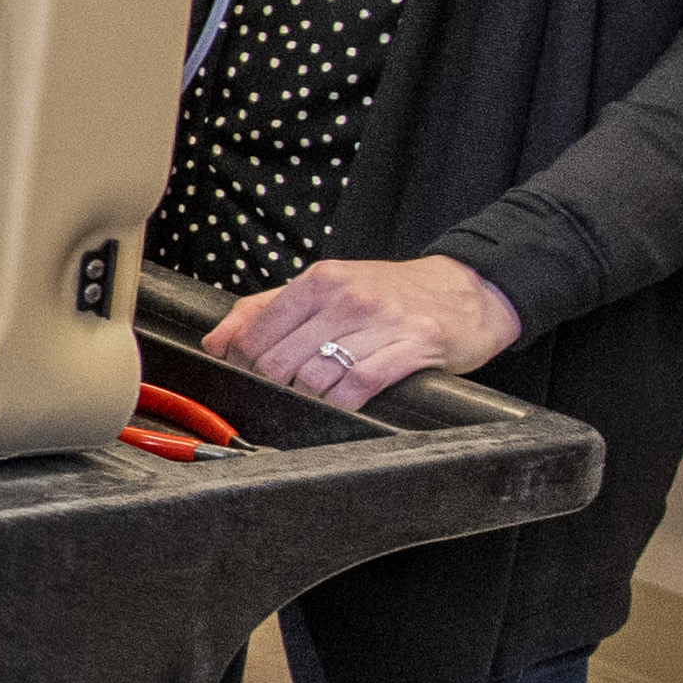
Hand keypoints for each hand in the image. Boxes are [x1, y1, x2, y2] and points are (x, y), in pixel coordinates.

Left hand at [207, 253, 520, 410]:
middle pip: (278, 360)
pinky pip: (354, 389)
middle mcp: (346, 297)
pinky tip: (341, 399)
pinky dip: (339, 403)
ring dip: (306, 398)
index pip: (256, 331)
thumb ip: (267, 310)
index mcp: (320, 279)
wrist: (466, 291)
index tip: (246, 373)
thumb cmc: (392, 293)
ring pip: (312, 378)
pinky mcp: (408, 349)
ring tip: (316, 393)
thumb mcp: (327, 287)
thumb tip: (216, 341)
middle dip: (271, 385)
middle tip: (280, 390)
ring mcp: (378, 323)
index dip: (242, 362)